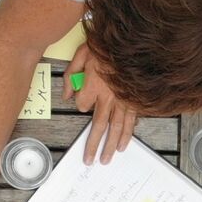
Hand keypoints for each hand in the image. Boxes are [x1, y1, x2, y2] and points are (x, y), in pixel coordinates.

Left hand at [65, 44, 137, 163]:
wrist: (133, 40)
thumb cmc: (106, 44)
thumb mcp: (81, 53)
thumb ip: (71, 75)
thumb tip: (66, 95)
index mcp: (93, 86)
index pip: (82, 105)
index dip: (81, 103)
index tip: (82, 97)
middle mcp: (108, 97)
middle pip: (98, 126)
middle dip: (94, 145)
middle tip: (90, 160)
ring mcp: (124, 100)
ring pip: (116, 128)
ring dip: (110, 145)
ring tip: (107, 158)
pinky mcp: (135, 100)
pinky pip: (131, 121)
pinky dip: (128, 134)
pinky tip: (124, 143)